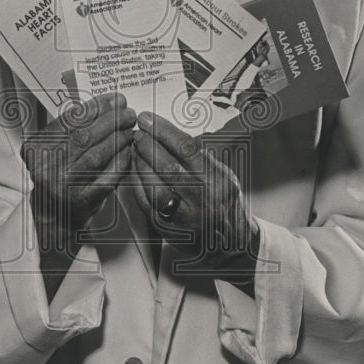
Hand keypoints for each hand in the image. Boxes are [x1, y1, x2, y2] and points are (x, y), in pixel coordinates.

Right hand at [22, 93, 135, 255]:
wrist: (54, 213)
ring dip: (118, 138)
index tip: (112, 100)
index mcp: (38, 148)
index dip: (95, 107)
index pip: (69, 121)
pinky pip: (107, 176)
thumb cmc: (59, 174)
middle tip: (127, 112)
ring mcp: (63, 185)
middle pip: (84, 136)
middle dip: (110, 121)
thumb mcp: (57, 146)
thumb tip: (108, 103)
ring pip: (96, 155)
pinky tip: (128, 150)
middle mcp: (47, 167)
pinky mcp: (82, 200)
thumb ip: (76, 126)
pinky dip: (121, 161)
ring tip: (129, 129)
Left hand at [131, 112, 256, 278]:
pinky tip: (134, 168)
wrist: (230, 244)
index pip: (187, 149)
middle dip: (147, 144)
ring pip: (153, 184)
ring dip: (139, 162)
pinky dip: (137, 182)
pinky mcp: (166, 228)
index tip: (148, 119)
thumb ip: (200, 157)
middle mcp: (201, 199)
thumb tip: (168, 132)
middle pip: (167, 166)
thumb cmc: (224, 203)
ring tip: (133, 147)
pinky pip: (145, 201)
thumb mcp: (224, 175)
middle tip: (137, 131)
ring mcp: (183, 216)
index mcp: (217, 180)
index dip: (164, 131)